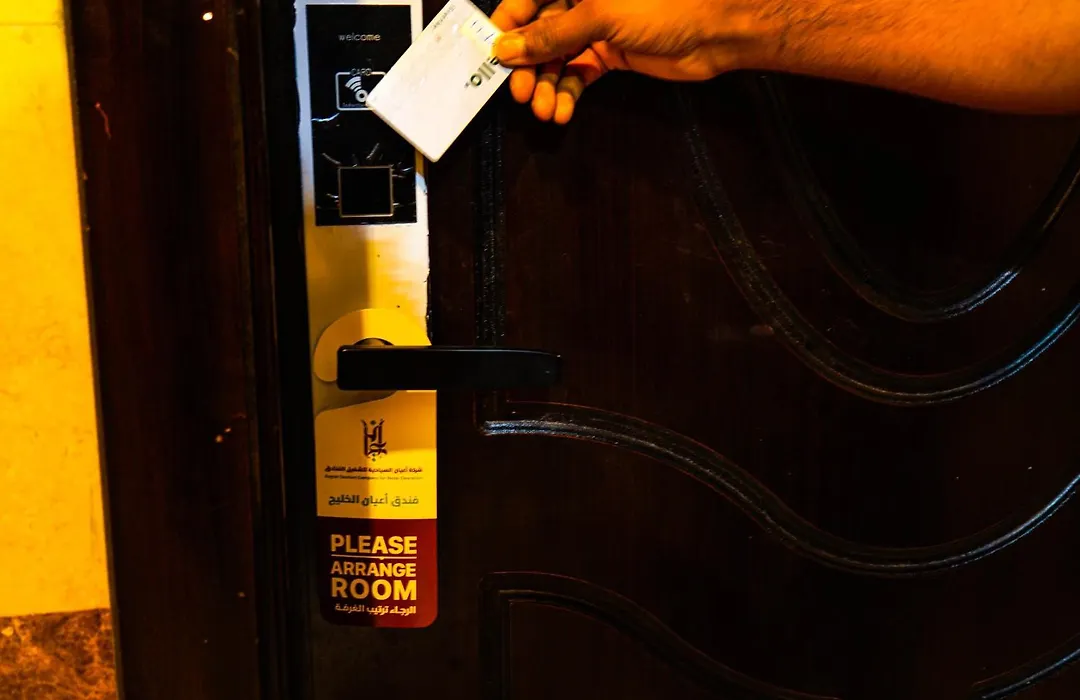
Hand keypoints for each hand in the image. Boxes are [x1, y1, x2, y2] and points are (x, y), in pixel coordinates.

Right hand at [491, 0, 764, 122]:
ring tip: (545, 111)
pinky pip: (579, 73)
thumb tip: (506, 49)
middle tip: (521, 94)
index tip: (493, 56)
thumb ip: (551, 34)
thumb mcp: (599, 15)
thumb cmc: (661, 5)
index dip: (508, 26)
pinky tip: (563, 111)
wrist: (715, 29)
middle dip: (529, 66)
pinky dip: (569, 92)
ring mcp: (596, 26)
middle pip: (539, 32)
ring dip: (548, 86)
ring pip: (558, 57)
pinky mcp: (610, 53)